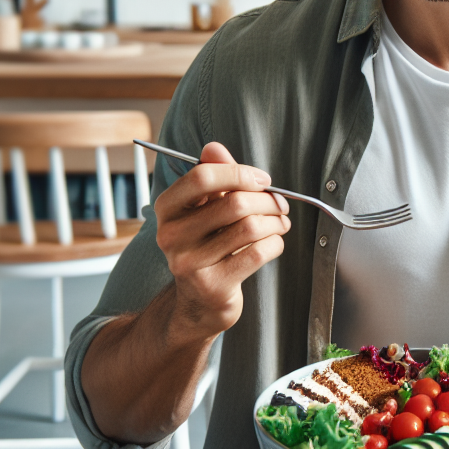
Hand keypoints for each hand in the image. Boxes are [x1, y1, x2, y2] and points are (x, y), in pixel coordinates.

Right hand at [154, 141, 289, 338]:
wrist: (198, 301)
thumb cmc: (207, 244)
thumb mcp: (205, 208)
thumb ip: (213, 176)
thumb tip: (213, 147)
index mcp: (167, 209)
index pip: (202, 176)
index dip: (239, 172)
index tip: (262, 179)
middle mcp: (171, 235)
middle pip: (235, 203)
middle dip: (268, 200)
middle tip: (280, 204)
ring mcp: (190, 263)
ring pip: (250, 227)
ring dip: (276, 222)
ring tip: (281, 223)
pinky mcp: (213, 286)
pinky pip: (258, 253)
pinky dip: (275, 244)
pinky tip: (274, 243)